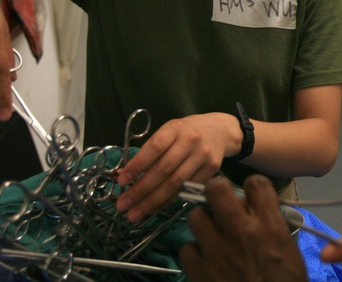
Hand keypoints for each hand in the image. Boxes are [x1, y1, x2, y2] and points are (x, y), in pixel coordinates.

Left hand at [116, 112, 235, 220]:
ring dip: (152, 201)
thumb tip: (123, 175)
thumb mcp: (169, 132)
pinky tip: (154, 208)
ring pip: (175, 183)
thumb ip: (150, 151)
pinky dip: (168, 201)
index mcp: (175, 128)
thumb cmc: (187, 132)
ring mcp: (202, 156)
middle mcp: (190, 141)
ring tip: (134, 214)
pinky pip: (186, 190)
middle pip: (164, 169)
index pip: (155, 147)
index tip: (121, 181)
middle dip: (141, 190)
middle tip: (122, 205)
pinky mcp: (211, 170)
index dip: (137, 165)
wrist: (221, 131)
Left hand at [179, 175, 306, 281]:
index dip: (251, 187)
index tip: (249, 197)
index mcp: (269, 226)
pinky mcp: (198, 270)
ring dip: (203, 223)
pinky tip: (205, 260)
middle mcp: (241, 231)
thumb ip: (273, 227)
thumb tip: (259, 212)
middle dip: (216, 192)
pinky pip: (187, 249)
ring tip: (211, 234)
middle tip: (219, 202)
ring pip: (196, 216)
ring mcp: (216, 250)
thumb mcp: (289, 253)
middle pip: (216, 189)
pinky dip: (195, 253)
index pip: (256, 184)